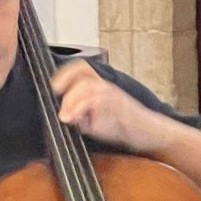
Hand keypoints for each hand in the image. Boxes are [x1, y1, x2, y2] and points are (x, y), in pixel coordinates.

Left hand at [51, 59, 171, 152]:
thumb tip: (64, 115)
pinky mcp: (116, 104)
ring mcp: (111, 93)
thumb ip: (80, 115)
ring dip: (71, 101)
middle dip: (65, 80)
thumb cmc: (123, 127)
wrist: (147, 132)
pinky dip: (79, 110)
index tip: (53, 84)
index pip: (82, 68)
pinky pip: (94, 101)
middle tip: (55, 92)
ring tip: (65, 116)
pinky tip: (73, 119)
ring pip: (86, 86)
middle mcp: (105, 85)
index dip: (65, 72)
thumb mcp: (95, 120)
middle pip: (82, 70)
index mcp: (100, 86)